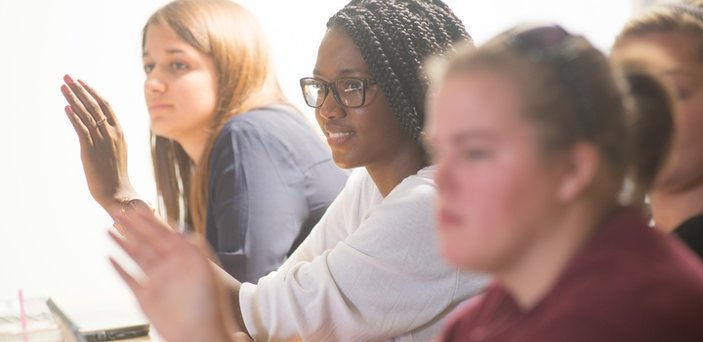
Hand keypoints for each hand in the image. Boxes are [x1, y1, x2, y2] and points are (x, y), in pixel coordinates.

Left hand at [60, 74, 135, 211]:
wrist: (119, 193)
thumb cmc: (117, 177)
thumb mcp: (118, 152)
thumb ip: (111, 139)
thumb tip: (106, 131)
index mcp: (120, 132)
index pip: (106, 106)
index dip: (93, 92)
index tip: (82, 82)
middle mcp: (112, 133)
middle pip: (95, 105)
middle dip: (80, 89)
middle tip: (68, 77)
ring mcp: (102, 141)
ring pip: (87, 114)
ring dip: (73, 98)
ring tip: (63, 86)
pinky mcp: (90, 150)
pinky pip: (82, 129)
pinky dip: (74, 117)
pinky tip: (66, 107)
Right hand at [109, 208, 246, 341]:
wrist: (200, 334)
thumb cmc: (208, 305)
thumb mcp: (204, 270)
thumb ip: (193, 247)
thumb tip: (181, 228)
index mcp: (183, 258)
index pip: (163, 233)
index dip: (149, 220)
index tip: (136, 207)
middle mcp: (169, 268)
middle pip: (146, 241)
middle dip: (132, 226)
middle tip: (117, 212)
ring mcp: (156, 282)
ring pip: (135, 257)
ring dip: (122, 243)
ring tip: (108, 229)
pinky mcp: (145, 298)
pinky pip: (129, 279)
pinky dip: (118, 268)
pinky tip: (109, 257)